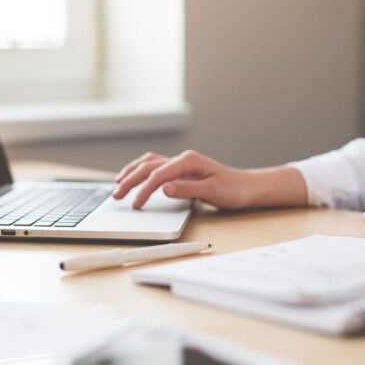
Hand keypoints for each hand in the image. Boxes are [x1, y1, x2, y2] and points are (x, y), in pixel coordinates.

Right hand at [112, 150, 254, 209]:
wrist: (248, 188)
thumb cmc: (234, 190)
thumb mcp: (212, 192)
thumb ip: (187, 189)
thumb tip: (164, 188)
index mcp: (189, 161)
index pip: (158, 174)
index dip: (144, 190)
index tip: (135, 204)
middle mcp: (183, 159)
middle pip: (148, 166)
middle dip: (130, 180)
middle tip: (116, 195)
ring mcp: (181, 163)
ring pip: (149, 163)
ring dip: (132, 172)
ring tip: (117, 183)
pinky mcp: (182, 170)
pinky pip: (155, 166)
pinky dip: (141, 171)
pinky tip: (135, 177)